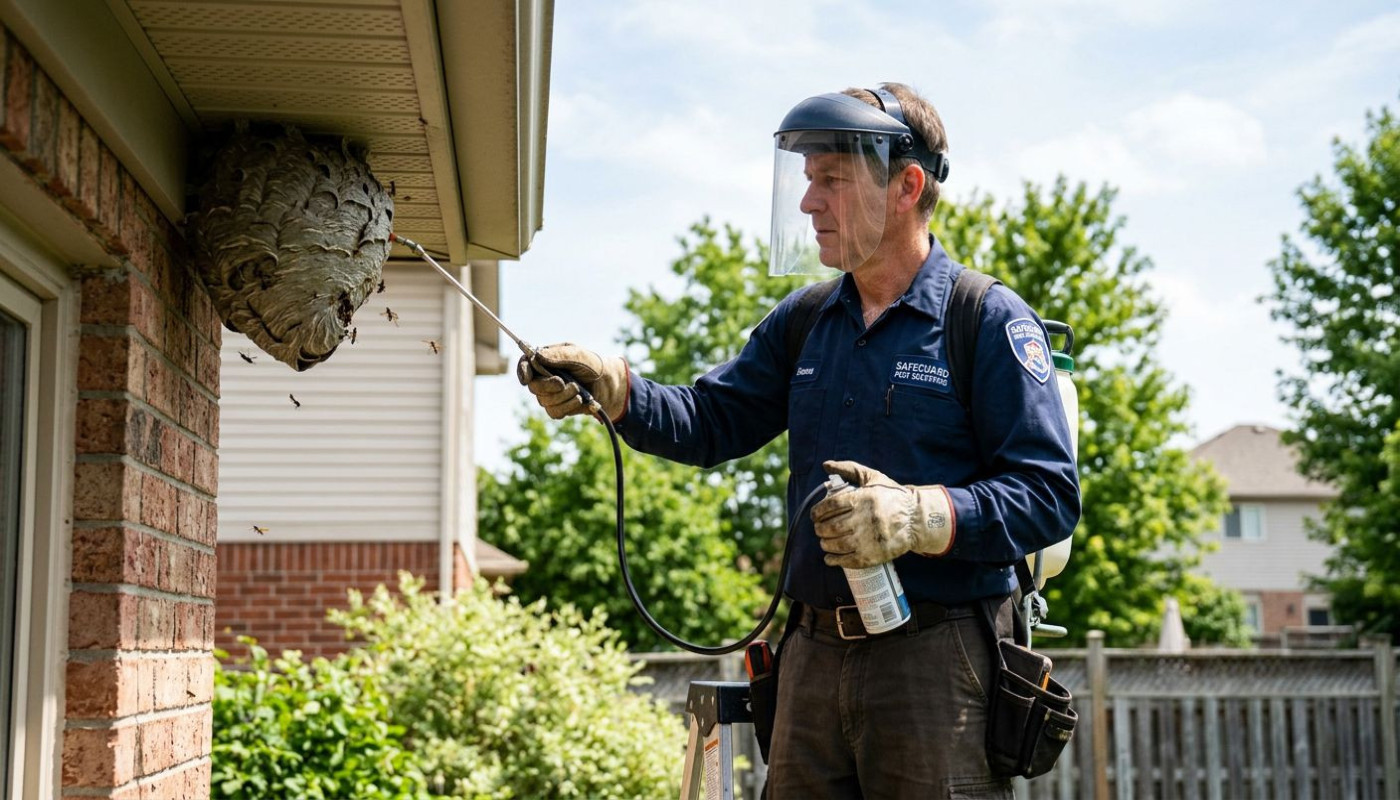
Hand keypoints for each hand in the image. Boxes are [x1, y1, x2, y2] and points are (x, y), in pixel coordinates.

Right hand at [516, 343, 629, 421]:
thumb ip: (559, 355)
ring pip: (544, 401)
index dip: (523, 371)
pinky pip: (554, 412)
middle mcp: (543, 377)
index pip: (525, 365)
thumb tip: (537, 356)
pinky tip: (579, 400)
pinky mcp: (557, 408)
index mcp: (545, 360)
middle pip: (533, 386)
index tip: (527, 377)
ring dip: (563, 396)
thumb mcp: (579, 355)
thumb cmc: (593, 366)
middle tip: (563, 383)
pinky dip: (568, 406)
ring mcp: (549, 394)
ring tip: (578, 389)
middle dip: (548, 386)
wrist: (608, 385)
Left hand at [811, 460, 954, 567]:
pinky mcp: (873, 555)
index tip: (815, 516)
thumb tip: (826, 465)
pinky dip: (834, 560)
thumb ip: (849, 469)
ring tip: (825, 541)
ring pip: (837, 544)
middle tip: (819, 529)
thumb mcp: (873, 477)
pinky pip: (847, 560)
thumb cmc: (892, 496)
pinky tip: (830, 558)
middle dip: (820, 529)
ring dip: (825, 544)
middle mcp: (864, 519)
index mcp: (863, 499)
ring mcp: (868, 539)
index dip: (817, 512)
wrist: (916, 519)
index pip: (830, 506)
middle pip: (831, 527)